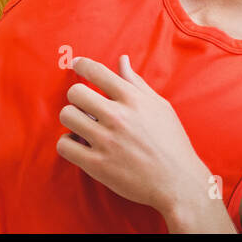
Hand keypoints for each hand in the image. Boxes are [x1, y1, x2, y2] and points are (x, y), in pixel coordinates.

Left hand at [56, 55, 213, 218]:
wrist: (177, 181)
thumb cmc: (171, 142)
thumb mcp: (160, 106)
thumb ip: (137, 83)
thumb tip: (122, 60)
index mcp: (133, 99)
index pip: (97, 72)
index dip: (82, 64)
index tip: (76, 64)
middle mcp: (118, 116)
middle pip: (75, 92)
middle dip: (77, 96)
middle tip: (85, 106)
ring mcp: (106, 141)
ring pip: (67, 116)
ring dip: (72, 119)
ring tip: (83, 126)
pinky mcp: (97, 164)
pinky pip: (64, 145)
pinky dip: (68, 143)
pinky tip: (80, 145)